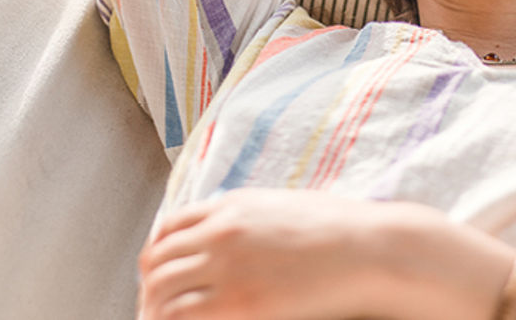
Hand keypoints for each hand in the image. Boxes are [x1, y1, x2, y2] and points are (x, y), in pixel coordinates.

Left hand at [138, 188, 397, 319]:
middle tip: (152, 309)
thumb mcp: (280, 207)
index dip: (156, 254)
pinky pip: (184, 316)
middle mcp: (221, 232)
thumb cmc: (336, 229)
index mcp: (230, 207)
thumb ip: (245, 217)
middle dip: (148, 287)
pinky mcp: (241, 302)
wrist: (367, 247)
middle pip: (156, 260)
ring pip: (161, 290)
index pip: (168, 227)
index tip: (157, 275)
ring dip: (153, 309)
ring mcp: (228, 267)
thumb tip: (222, 234)